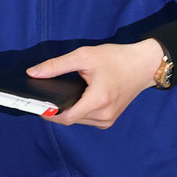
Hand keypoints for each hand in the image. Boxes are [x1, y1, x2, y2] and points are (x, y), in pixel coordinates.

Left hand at [28, 39, 162, 128]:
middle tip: (46, 95)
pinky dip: (78, 110)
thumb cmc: (116, 59)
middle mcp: (104, 115)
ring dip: (67, 110)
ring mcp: (109, 119)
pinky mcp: (110, 119)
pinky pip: (87, 119)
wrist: (144, 65)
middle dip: (56, 109)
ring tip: (60, 94)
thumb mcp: (83, 56)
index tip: (36, 105)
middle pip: (71, 119)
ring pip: (78, 120)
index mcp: (98, 101)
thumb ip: (56, 66)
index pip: (66, 117)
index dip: (49, 113)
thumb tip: (32, 73)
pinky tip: (74, 98)